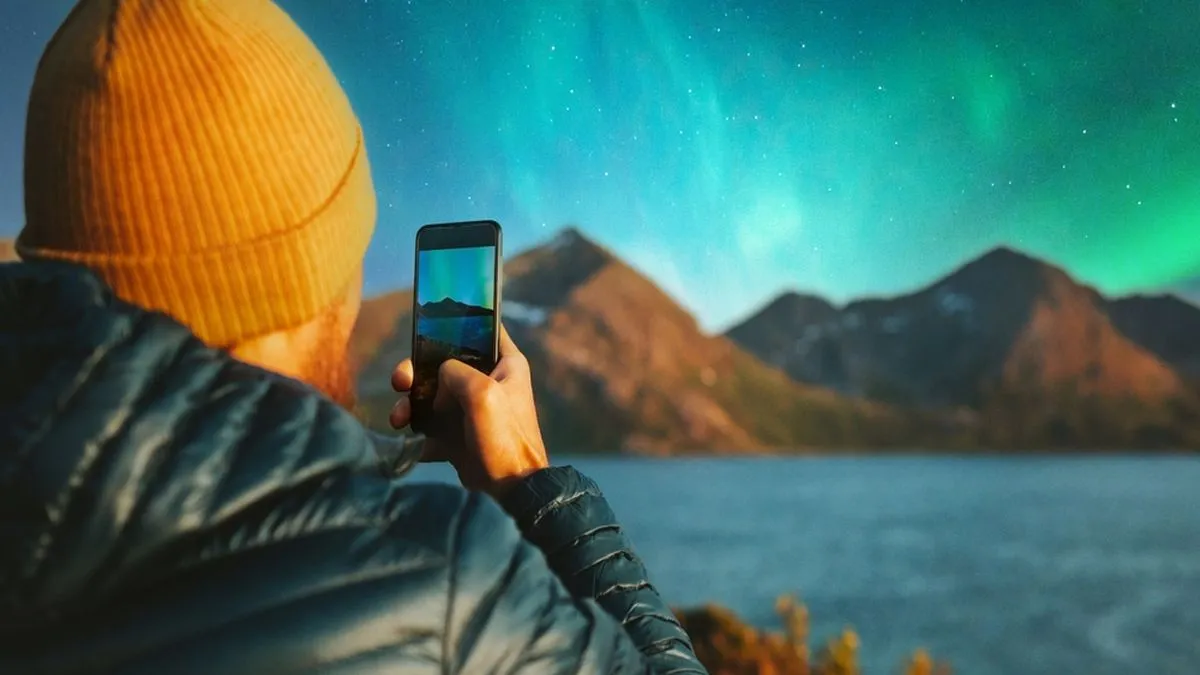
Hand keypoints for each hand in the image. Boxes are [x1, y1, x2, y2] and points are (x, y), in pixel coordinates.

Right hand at [389, 326, 549, 496]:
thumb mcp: (483, 393)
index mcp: (506, 364)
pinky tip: (413, 444)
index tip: (429, 324)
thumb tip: (439, 374)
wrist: (512, 490)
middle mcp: (488, 381)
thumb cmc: (505, 437)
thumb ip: (457, 371)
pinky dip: (418, 433)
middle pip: (444, 364)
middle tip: (400, 381)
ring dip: (410, 405)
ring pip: (432, 395)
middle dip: (416, 371)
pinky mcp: (459, 434)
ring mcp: (471, 409)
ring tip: (398, 419)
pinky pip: (431, 425)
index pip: (483, 328)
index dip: (457, 322)